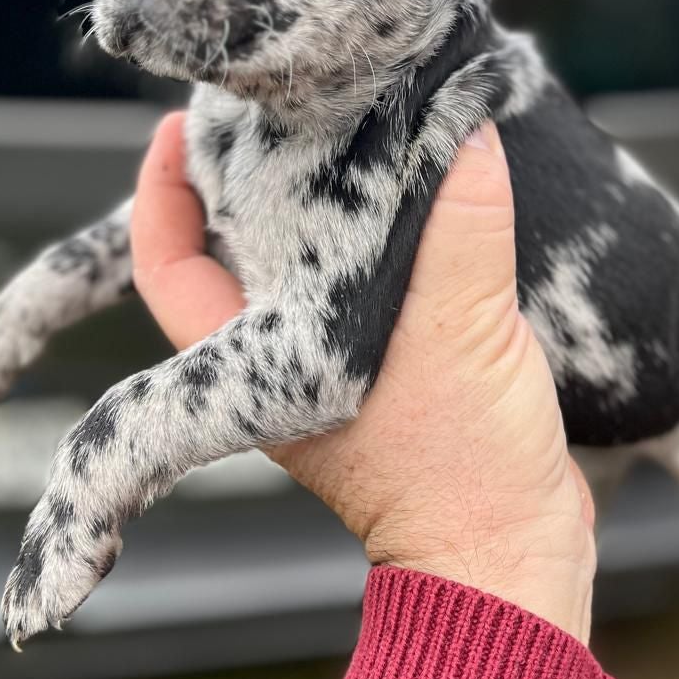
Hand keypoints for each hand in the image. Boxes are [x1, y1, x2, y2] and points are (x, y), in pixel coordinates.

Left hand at [131, 113, 596, 642]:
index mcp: (264, 369)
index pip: (172, 270)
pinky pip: (371, 295)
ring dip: (320, 215)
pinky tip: (423, 205)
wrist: (515, 561)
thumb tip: (466, 130)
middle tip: (276, 116)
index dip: (163, 194)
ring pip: (307, 276)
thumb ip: (460, 229)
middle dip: (246, 186)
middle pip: (236, 259)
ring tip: (353, 141)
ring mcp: (341, 378)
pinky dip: (384, 247)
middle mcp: (289, 372)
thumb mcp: (460, 331)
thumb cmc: (464, 472)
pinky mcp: (401, 381)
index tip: (178, 129)